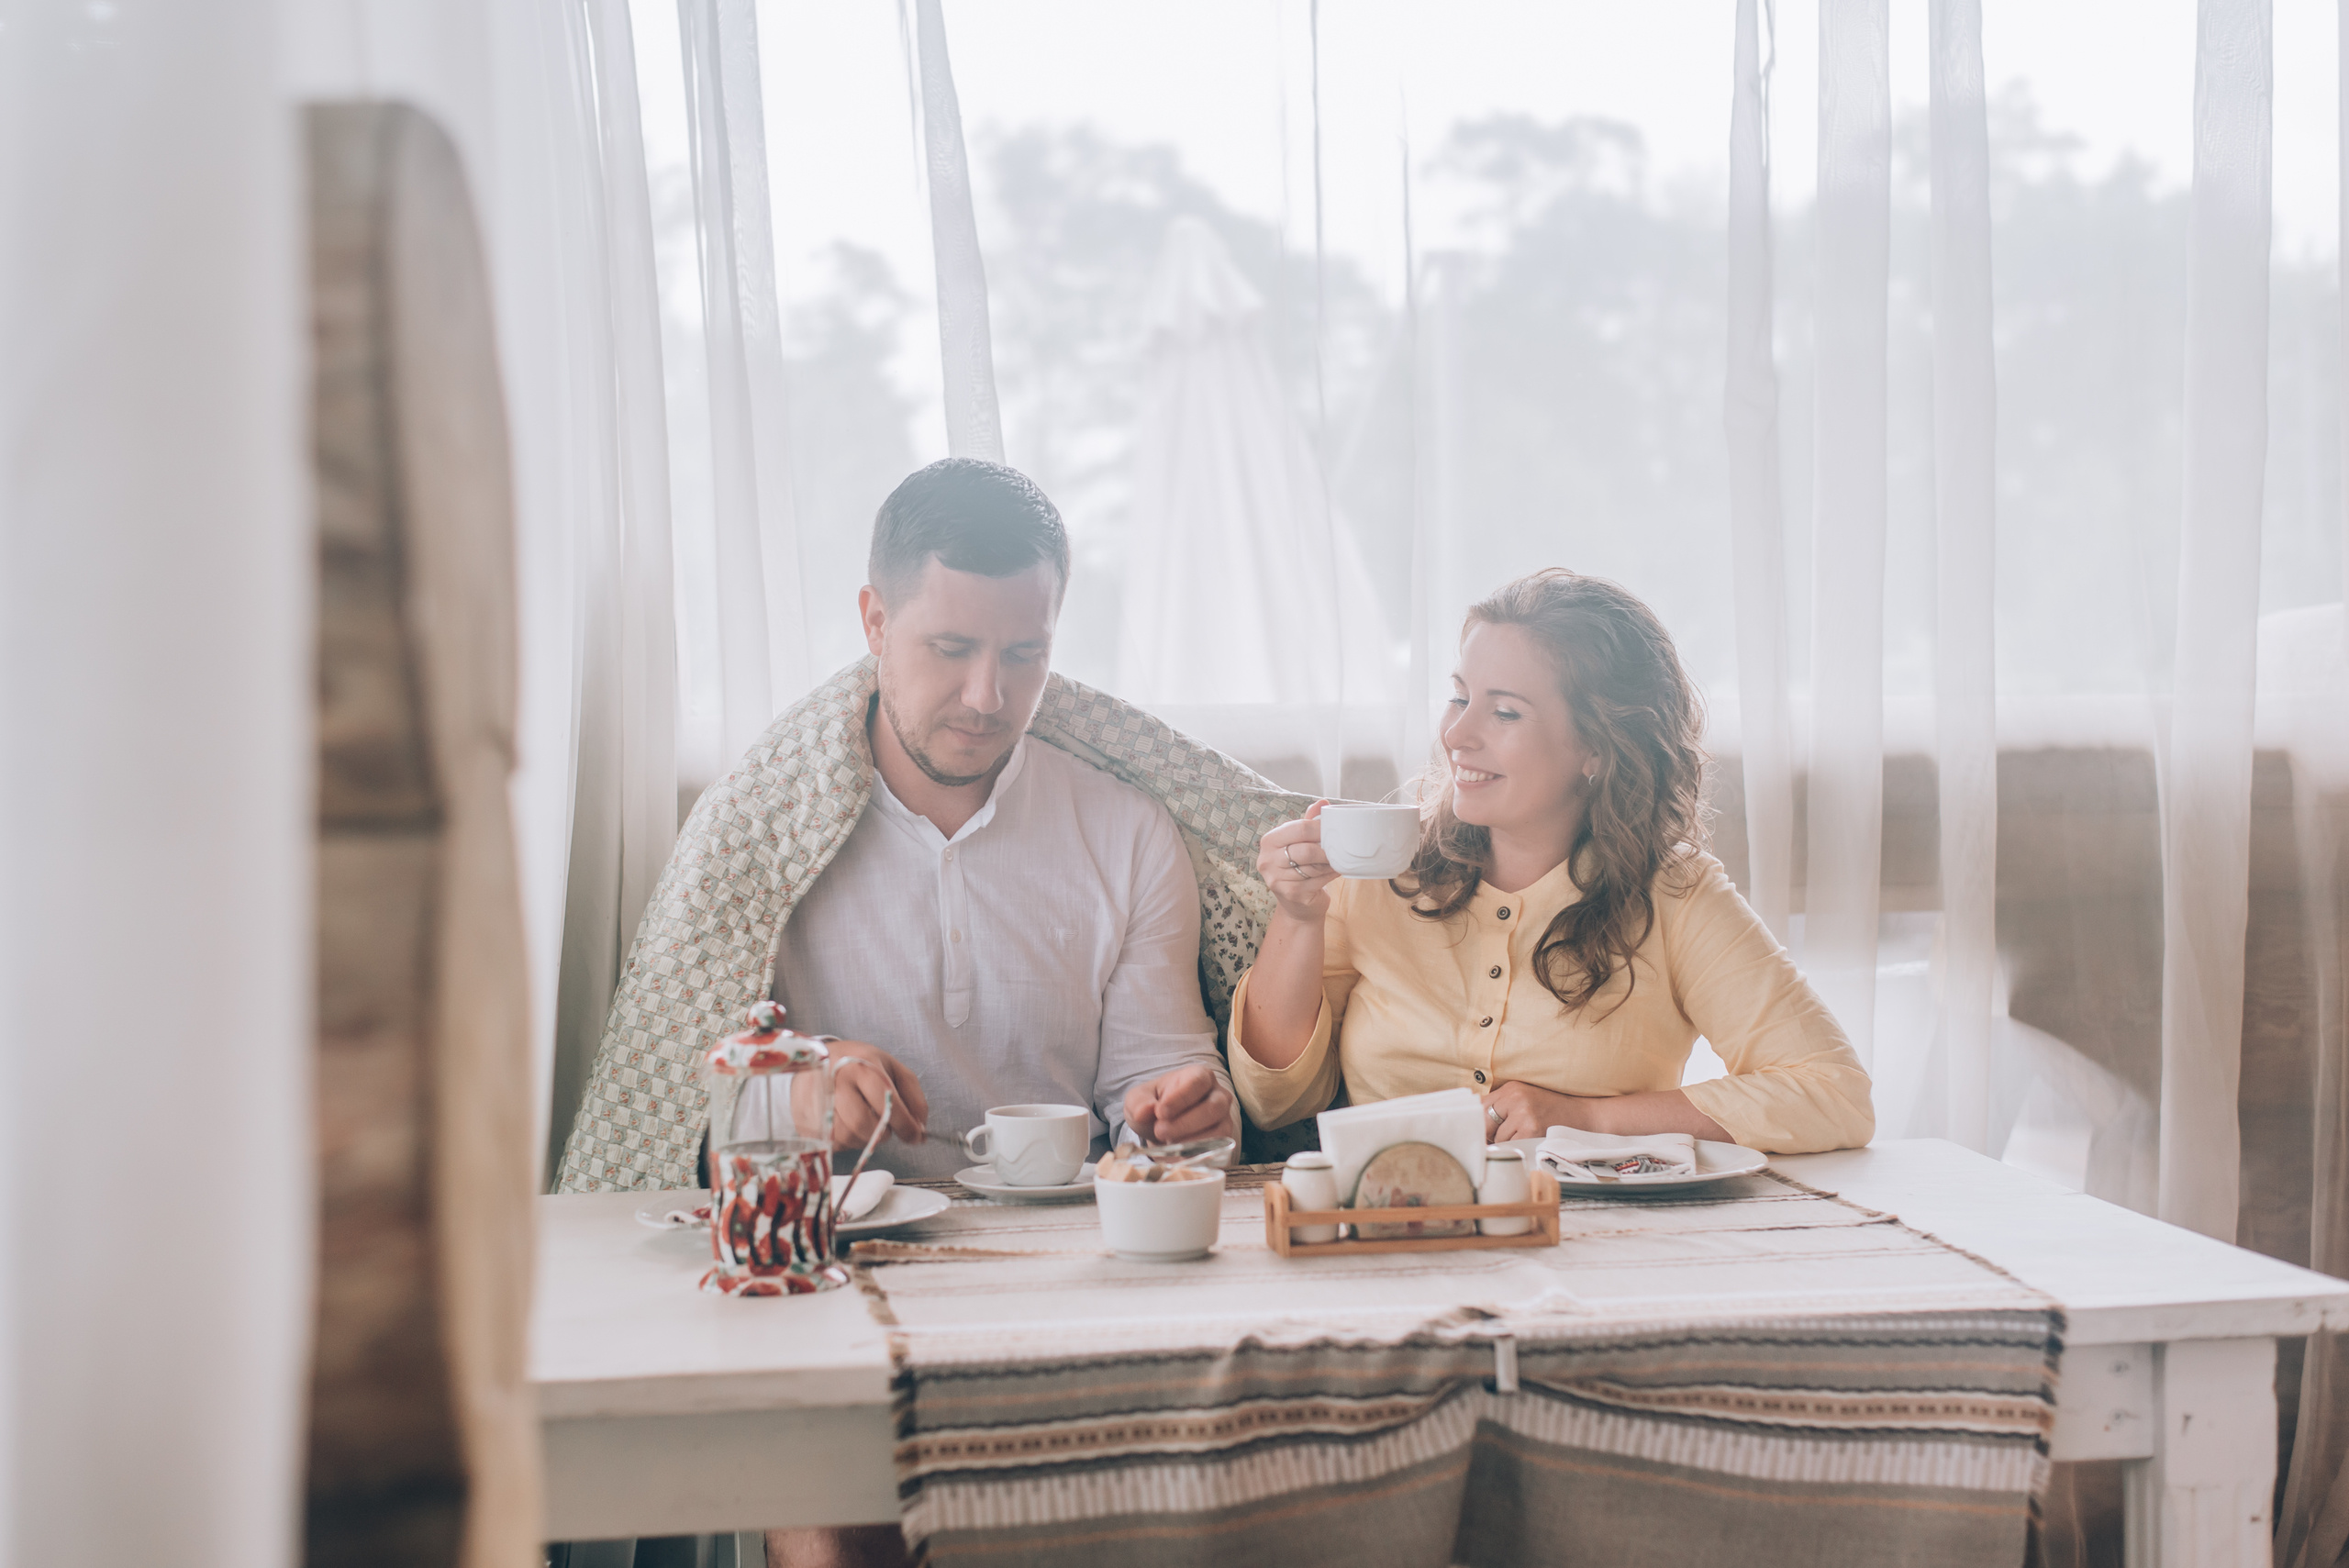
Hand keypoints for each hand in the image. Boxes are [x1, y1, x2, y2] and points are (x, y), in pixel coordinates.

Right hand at [822, 1041, 928, 1150]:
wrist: (815, 1061)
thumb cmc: (859, 1064)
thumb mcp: (891, 1067)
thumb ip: (912, 1095)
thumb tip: (920, 1128)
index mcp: (862, 1066)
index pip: (887, 1101)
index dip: (905, 1124)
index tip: (915, 1136)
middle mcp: (837, 1082)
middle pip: (863, 1124)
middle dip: (882, 1133)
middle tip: (885, 1127)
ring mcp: (817, 1100)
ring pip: (848, 1136)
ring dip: (864, 1138)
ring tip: (865, 1121)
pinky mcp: (806, 1118)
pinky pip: (833, 1142)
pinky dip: (847, 1140)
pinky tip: (847, 1124)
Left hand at [1123, 1064, 1235, 1145]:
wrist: (1159, 1126)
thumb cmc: (1154, 1105)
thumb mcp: (1139, 1099)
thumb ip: (1139, 1102)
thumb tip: (1143, 1112)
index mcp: (1199, 1075)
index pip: (1198, 1082)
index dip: (1181, 1098)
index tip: (1160, 1112)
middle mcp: (1218, 1094)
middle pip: (1213, 1107)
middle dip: (1185, 1122)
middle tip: (1159, 1131)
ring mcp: (1224, 1117)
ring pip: (1219, 1129)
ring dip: (1191, 1140)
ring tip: (1167, 1143)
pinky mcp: (1224, 1139)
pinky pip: (1218, 1148)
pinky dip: (1198, 1153)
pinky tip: (1179, 1153)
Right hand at [1257, 801, 1337, 919]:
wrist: (1297, 905)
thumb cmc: (1299, 868)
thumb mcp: (1300, 842)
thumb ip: (1308, 822)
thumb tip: (1323, 802)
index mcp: (1269, 841)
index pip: (1298, 828)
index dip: (1320, 828)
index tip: (1334, 829)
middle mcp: (1267, 860)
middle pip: (1306, 849)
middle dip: (1327, 849)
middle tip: (1340, 847)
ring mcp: (1277, 879)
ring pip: (1314, 866)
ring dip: (1330, 863)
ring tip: (1337, 859)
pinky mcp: (1290, 894)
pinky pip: (1318, 880)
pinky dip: (1331, 875)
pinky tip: (1335, 871)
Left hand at [1484, 1080, 1608, 1143]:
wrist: (1584, 1117)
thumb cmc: (1553, 1111)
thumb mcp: (1526, 1099)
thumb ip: (1503, 1106)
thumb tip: (1476, 1123)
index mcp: (1512, 1087)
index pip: (1479, 1104)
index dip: (1477, 1121)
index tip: (1480, 1130)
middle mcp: (1516, 1097)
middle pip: (1484, 1121)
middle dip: (1488, 1133)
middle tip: (1499, 1139)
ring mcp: (1524, 1113)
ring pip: (1497, 1137)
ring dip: (1505, 1143)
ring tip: (1523, 1137)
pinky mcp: (1531, 1129)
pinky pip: (1510, 1146)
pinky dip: (1516, 1148)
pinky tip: (1530, 1142)